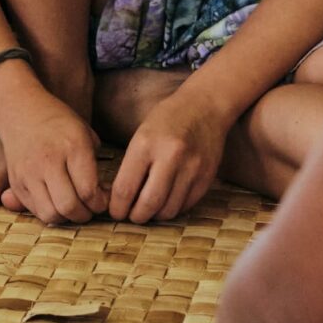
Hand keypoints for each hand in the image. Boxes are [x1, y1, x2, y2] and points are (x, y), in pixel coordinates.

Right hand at [0, 77, 107, 225]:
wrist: (19, 110)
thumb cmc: (58, 122)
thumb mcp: (85, 133)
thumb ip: (95, 165)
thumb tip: (103, 196)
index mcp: (72, 147)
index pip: (89, 191)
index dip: (100, 204)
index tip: (102, 200)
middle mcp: (48, 161)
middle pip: (69, 207)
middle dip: (85, 215)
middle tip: (89, 208)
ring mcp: (29, 173)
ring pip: (50, 214)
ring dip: (66, 218)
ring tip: (73, 207)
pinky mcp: (16, 182)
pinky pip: (35, 210)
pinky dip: (49, 212)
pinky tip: (56, 201)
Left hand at [109, 84, 227, 223]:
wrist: (206, 106)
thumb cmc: (167, 119)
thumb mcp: (141, 134)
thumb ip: (131, 165)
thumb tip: (118, 199)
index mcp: (146, 144)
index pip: (125, 188)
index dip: (117, 207)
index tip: (115, 211)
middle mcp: (170, 157)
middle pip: (148, 205)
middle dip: (136, 217)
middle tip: (131, 216)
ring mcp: (192, 168)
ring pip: (169, 210)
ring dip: (155, 216)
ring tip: (149, 209)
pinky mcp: (207, 177)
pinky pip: (186, 205)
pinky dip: (174, 209)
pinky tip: (167, 201)